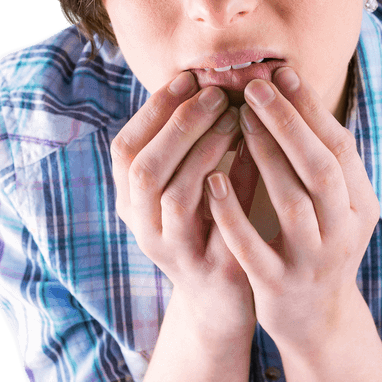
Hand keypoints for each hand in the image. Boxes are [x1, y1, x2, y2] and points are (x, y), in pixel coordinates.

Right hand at [110, 72, 259, 328]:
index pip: (125, 148)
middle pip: (144, 169)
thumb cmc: (208, 229)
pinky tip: (256, 156)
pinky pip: (220, 224)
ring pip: (176, 196)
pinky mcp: (214, 270)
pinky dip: (235, 184)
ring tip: (235, 120)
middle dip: (179, 124)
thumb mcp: (189, 186)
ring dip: (205, 150)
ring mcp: (176, 253)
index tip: (187, 78)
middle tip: (215, 93)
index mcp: (132, 204)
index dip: (153, 111)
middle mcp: (144, 228)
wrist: (223, 303)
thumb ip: (190, 146)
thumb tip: (208, 81)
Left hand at [204, 67, 379, 347]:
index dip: (310, 108)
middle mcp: (343, 231)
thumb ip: (320, 157)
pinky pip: (253, 245)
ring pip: (292, 201)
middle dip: (287, 123)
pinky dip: (232, 211)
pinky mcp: (277, 284)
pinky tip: (212, 181)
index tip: (281, 73)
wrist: (318, 320)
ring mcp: (312, 260)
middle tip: (254, 87)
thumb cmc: (318, 243)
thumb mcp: (335, 203)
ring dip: (264, 156)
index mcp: (360, 205)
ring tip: (237, 120)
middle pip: (320, 168)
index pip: (340, 147)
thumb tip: (291, 87)